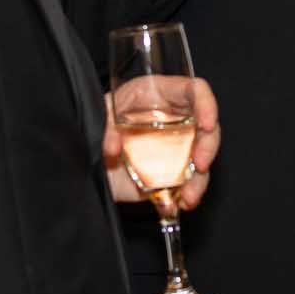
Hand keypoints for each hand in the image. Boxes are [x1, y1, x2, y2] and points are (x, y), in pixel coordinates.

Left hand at [102, 77, 220, 209]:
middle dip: (208, 146)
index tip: (207, 123)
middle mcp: (173, 119)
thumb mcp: (97, 118)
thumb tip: (113, 146)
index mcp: (158, 95)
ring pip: (202, 158)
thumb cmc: (95, 125)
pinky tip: (183, 202)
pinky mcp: (171, 173)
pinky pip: (189, 182)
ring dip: (200, 178)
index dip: (206, 103)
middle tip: (200, 164)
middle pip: (207, 126)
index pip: (193, 90)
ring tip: (189, 196)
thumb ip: (104, 129)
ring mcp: (175, 147)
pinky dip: (190, 194)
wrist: (86, 159)